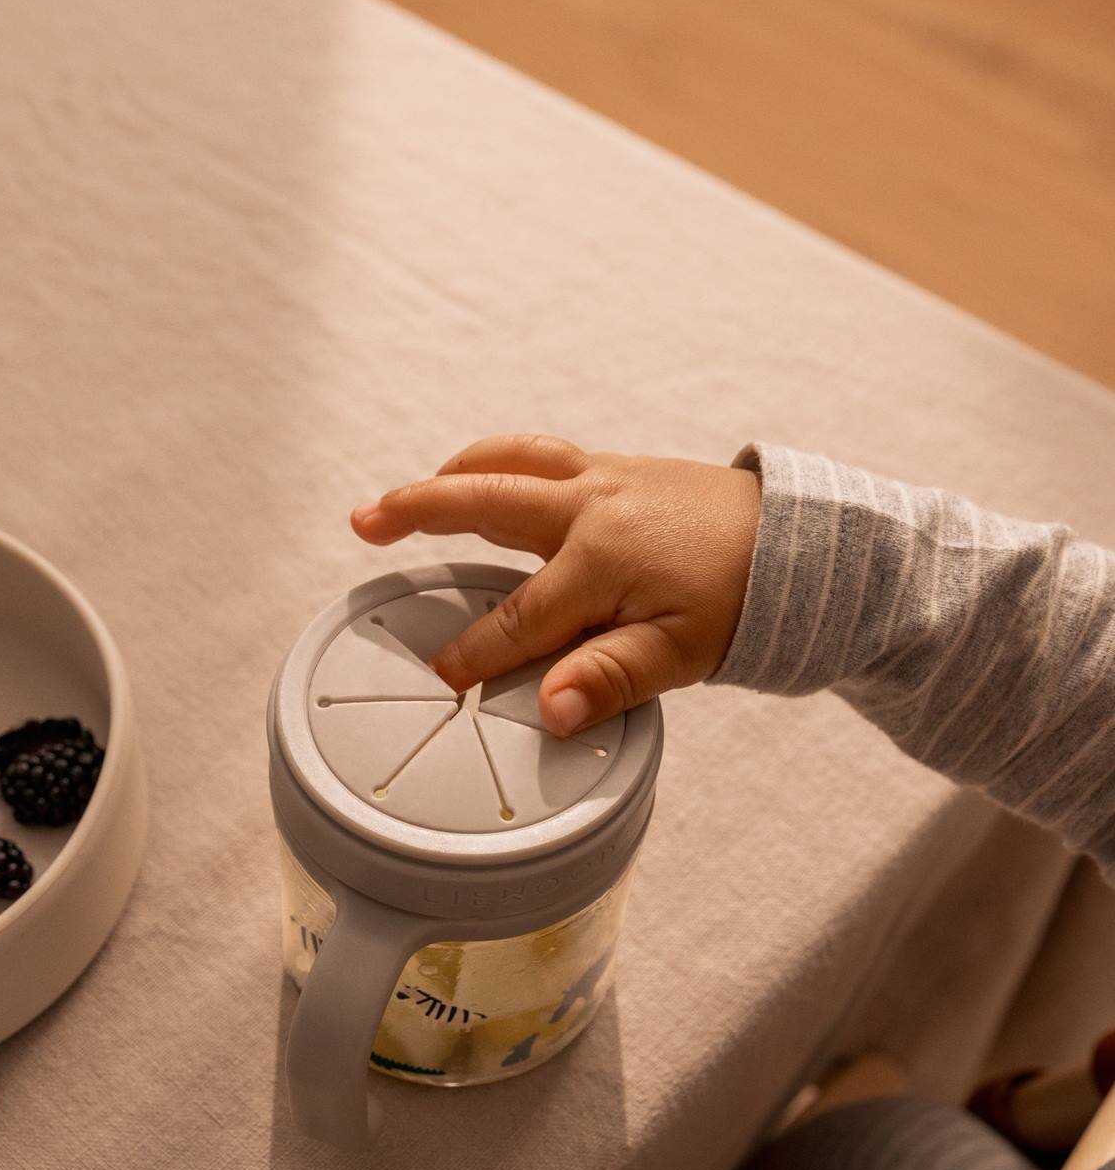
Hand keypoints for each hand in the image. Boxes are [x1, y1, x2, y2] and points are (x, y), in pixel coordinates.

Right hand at [351, 433, 760, 735]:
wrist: (806, 546)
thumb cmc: (746, 602)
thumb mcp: (681, 656)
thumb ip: (608, 680)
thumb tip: (547, 712)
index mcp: (600, 559)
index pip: (517, 619)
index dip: (475, 654)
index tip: (440, 679)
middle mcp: (592, 507)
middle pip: (486, 504)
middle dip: (418, 512)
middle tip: (362, 520)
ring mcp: (606, 479)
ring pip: (513, 464)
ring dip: (455, 474)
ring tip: (411, 492)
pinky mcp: (623, 470)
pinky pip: (544, 457)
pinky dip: (502, 463)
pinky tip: (488, 478)